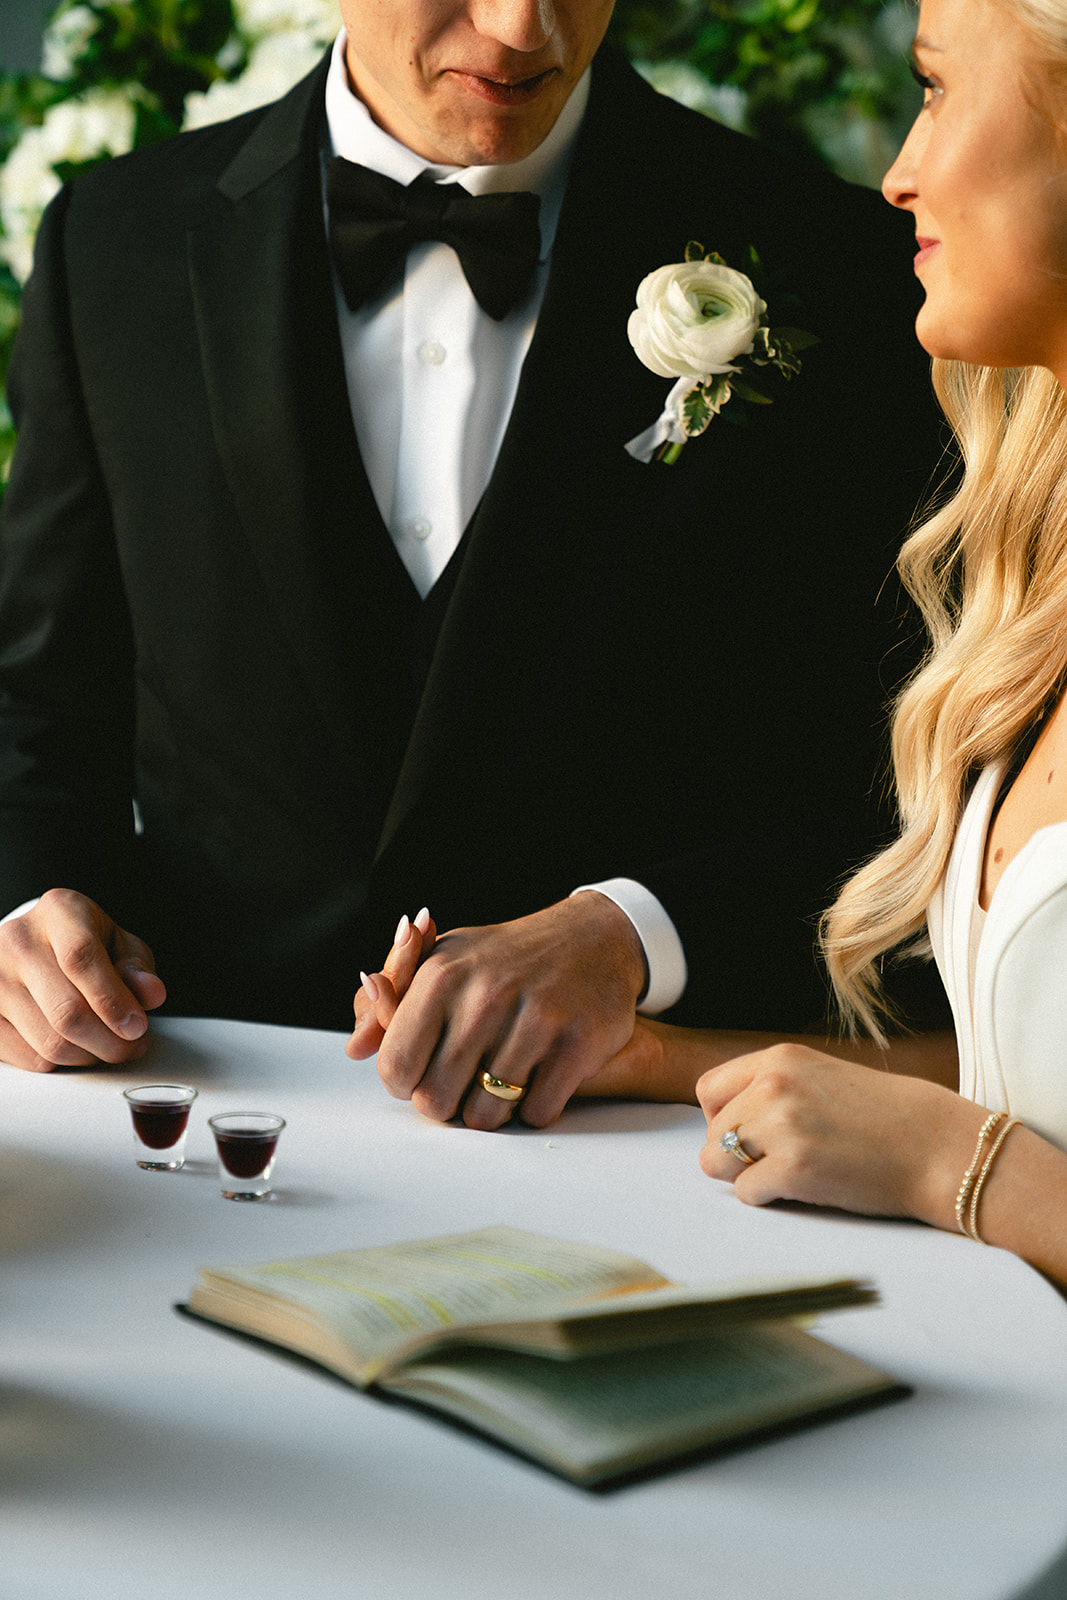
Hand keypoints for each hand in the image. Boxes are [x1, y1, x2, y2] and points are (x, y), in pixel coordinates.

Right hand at [0, 888, 165, 1071]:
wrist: (36, 947)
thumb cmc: (82, 944)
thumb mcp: (119, 945)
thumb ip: (137, 969)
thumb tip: (151, 993)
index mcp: (59, 912)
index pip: (80, 958)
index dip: (112, 1000)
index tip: (136, 1026)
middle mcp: (19, 940)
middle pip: (66, 1011)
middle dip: (110, 1041)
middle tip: (132, 1046)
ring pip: (50, 1042)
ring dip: (89, 1056)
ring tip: (108, 1044)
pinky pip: (29, 1058)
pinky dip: (62, 1062)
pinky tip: (76, 1045)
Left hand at [347, 894, 646, 1129]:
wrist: (591, 938)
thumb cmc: (502, 960)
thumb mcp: (442, 965)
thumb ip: (389, 1008)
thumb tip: (354, 1049)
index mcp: (441, 976)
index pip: (395, 1069)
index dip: (407, 1083)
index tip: (425, 1071)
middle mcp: (485, 995)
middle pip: (437, 1102)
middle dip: (449, 1101)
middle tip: (467, 1078)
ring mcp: (535, 1019)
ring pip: (487, 1116)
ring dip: (493, 1110)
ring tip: (502, 1078)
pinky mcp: (578, 1042)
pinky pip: (538, 1113)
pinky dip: (536, 1107)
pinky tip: (539, 1076)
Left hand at [696, 1042, 987, 1229]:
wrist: (938, 1146)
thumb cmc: (886, 1117)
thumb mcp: (822, 1076)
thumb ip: (774, 1088)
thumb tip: (724, 1120)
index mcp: (779, 1058)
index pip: (708, 1090)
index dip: (721, 1119)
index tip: (747, 1134)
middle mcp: (773, 1086)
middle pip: (711, 1132)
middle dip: (736, 1153)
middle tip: (777, 1162)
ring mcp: (782, 1127)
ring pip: (716, 1162)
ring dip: (744, 1176)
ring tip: (785, 1175)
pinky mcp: (793, 1169)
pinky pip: (746, 1193)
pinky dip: (769, 1199)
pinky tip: (804, 1189)